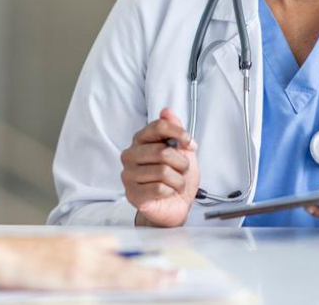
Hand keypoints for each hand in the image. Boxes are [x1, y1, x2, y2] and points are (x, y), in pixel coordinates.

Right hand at [0, 233, 176, 291]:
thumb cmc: (13, 257)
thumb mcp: (44, 252)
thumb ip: (66, 259)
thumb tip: (78, 270)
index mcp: (73, 241)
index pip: (110, 245)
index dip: (131, 258)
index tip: (150, 262)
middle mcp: (81, 249)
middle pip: (123, 260)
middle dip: (150, 269)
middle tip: (177, 274)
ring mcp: (79, 262)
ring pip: (124, 271)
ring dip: (150, 277)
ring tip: (172, 281)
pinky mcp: (75, 275)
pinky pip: (111, 280)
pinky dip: (132, 282)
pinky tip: (147, 286)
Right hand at [121, 108, 199, 227]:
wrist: (175, 206)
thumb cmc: (176, 178)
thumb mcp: (182, 151)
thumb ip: (174, 130)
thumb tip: (166, 111)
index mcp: (140, 141)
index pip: (158, 126)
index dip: (179, 134)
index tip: (190, 144)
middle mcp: (130, 155)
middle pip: (162, 151)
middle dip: (181, 163)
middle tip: (182, 171)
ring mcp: (128, 174)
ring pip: (163, 171)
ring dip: (178, 180)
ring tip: (176, 184)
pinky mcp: (132, 194)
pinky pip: (159, 188)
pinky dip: (170, 191)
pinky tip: (167, 193)